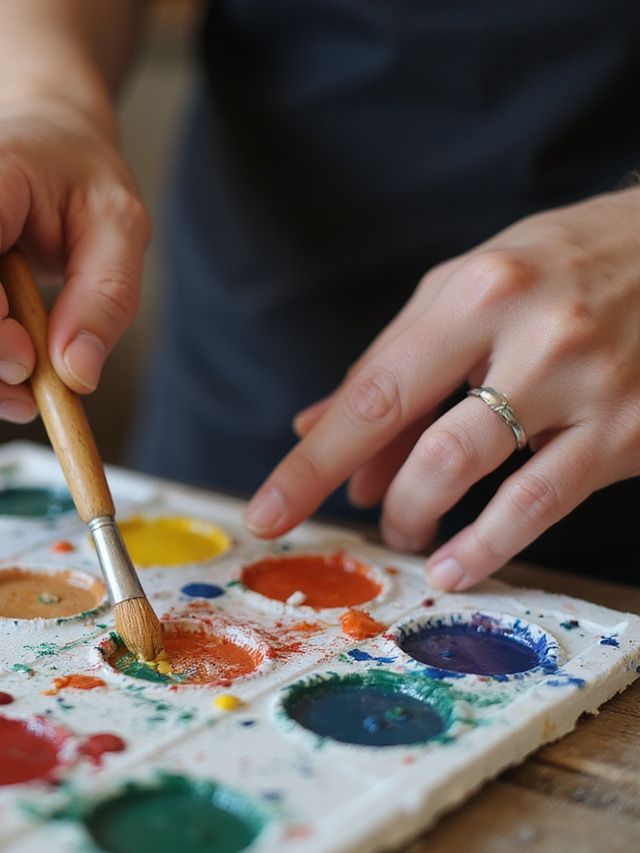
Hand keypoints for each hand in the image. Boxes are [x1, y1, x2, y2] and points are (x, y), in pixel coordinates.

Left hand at [244, 188, 639, 588]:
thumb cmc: (562, 267)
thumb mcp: (467, 291)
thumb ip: (390, 363)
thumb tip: (315, 433)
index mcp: (478, 291)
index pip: (372, 395)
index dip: (312, 464)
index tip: (268, 514)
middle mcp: (535, 335)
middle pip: (422, 447)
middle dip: (381, 501)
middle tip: (374, 520)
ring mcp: (590, 386)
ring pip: (474, 476)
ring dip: (421, 518)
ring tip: (411, 536)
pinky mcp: (632, 430)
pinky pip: (543, 504)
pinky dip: (488, 545)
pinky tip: (456, 566)